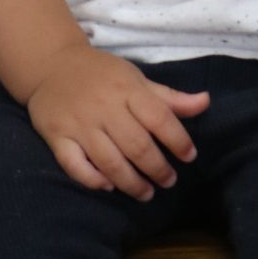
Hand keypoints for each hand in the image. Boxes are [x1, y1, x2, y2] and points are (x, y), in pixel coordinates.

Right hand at [27, 45, 208, 197]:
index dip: (178, 140)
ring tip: (146, 193)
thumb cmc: (102, 74)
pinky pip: (74, 165)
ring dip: (131, 183)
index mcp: (127, 89)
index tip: (189, 156)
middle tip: (169, 181)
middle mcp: (104, 107)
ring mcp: (79, 124)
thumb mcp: (137, 79)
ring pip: (109, 161)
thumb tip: (206, 102)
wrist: (51, 65)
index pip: (159, 118)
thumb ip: (169, 97)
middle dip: (157, 169)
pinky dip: (93, 179)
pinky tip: (108, 187)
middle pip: (136, 146)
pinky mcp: (56, 136)